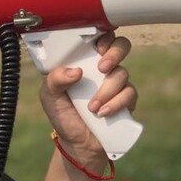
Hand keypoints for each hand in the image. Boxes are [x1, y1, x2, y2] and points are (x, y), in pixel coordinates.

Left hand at [39, 31, 137, 167]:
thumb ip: (55, 78)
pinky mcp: (127, 101)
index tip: (97, 46)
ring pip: (122, 73)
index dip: (104, 36)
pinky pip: (130, 93)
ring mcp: (117, 84)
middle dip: (114, 54)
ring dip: (107, 90)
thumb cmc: (62, 114)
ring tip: (92, 107)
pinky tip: (103, 113)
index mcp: (84, 61)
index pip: (100, 37)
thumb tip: (76, 71)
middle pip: (121, 46)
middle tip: (101, 68)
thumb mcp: (49, 95)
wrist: (77, 144)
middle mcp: (103, 68)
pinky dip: (117, 103)